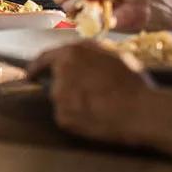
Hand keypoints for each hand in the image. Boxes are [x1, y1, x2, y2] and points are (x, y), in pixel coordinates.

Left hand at [28, 40, 156, 145]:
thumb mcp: (113, 54)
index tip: (31, 74)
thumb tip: (81, 55)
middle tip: (89, 95)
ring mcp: (59, 96)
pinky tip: (96, 118)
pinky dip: (77, 119)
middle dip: (68, 88)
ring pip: (62, 100)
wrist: (141, 111)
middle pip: (56, 81)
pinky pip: (67, 118)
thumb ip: (90, 52)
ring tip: (99, 106)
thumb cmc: (132, 82)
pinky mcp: (63, 117)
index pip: (45, 58)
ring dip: (74, 104)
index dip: (37, 66)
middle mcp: (60, 72)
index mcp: (72, 53)